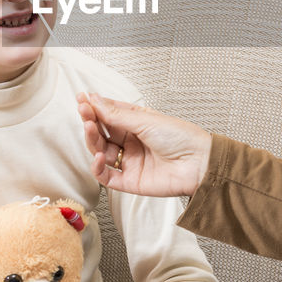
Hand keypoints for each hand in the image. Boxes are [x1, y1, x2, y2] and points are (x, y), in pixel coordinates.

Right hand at [76, 93, 212, 196]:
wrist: (199, 163)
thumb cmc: (181, 137)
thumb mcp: (146, 120)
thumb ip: (117, 115)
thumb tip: (94, 100)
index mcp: (137, 124)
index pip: (109, 115)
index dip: (95, 108)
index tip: (82, 99)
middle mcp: (131, 142)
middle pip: (102, 133)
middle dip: (91, 121)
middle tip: (84, 112)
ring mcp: (129, 162)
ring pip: (101, 152)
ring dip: (92, 141)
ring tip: (91, 128)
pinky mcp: (129, 181)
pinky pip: (106, 176)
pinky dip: (98, 167)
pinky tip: (99, 156)